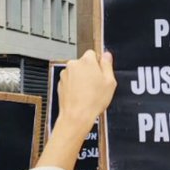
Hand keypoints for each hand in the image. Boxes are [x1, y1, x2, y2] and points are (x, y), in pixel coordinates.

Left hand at [38, 52, 115, 169]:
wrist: (76, 116)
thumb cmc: (93, 101)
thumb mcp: (109, 82)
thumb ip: (107, 65)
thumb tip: (106, 55)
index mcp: (86, 60)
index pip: (93, 54)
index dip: (98, 64)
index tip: (101, 73)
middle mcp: (73, 64)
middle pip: (84, 63)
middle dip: (89, 71)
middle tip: (96, 85)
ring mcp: (65, 74)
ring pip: (76, 72)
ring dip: (81, 79)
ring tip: (88, 92)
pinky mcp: (60, 83)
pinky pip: (70, 81)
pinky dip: (74, 86)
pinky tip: (80, 96)